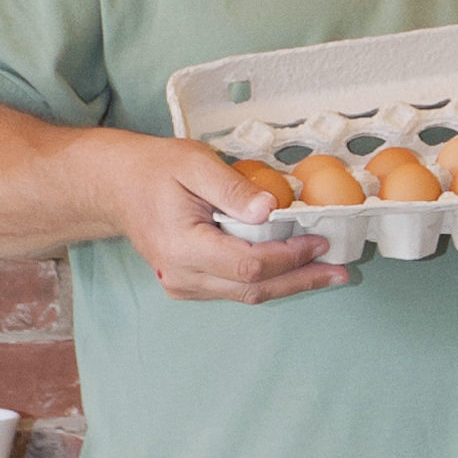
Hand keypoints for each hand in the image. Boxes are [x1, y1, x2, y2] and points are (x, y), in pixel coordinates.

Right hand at [109, 136, 345, 304]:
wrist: (118, 186)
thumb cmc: (156, 169)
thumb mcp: (194, 163)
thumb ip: (233, 188)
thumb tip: (272, 210)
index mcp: (183, 247)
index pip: (248, 264)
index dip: (289, 256)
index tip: (319, 240)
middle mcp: (181, 276)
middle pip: (253, 288)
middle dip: (300, 280)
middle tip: (339, 272)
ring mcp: (182, 285)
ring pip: (246, 294)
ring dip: (287, 283)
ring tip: (325, 272)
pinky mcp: (187, 285)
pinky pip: (234, 289)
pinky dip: (266, 280)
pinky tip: (291, 268)